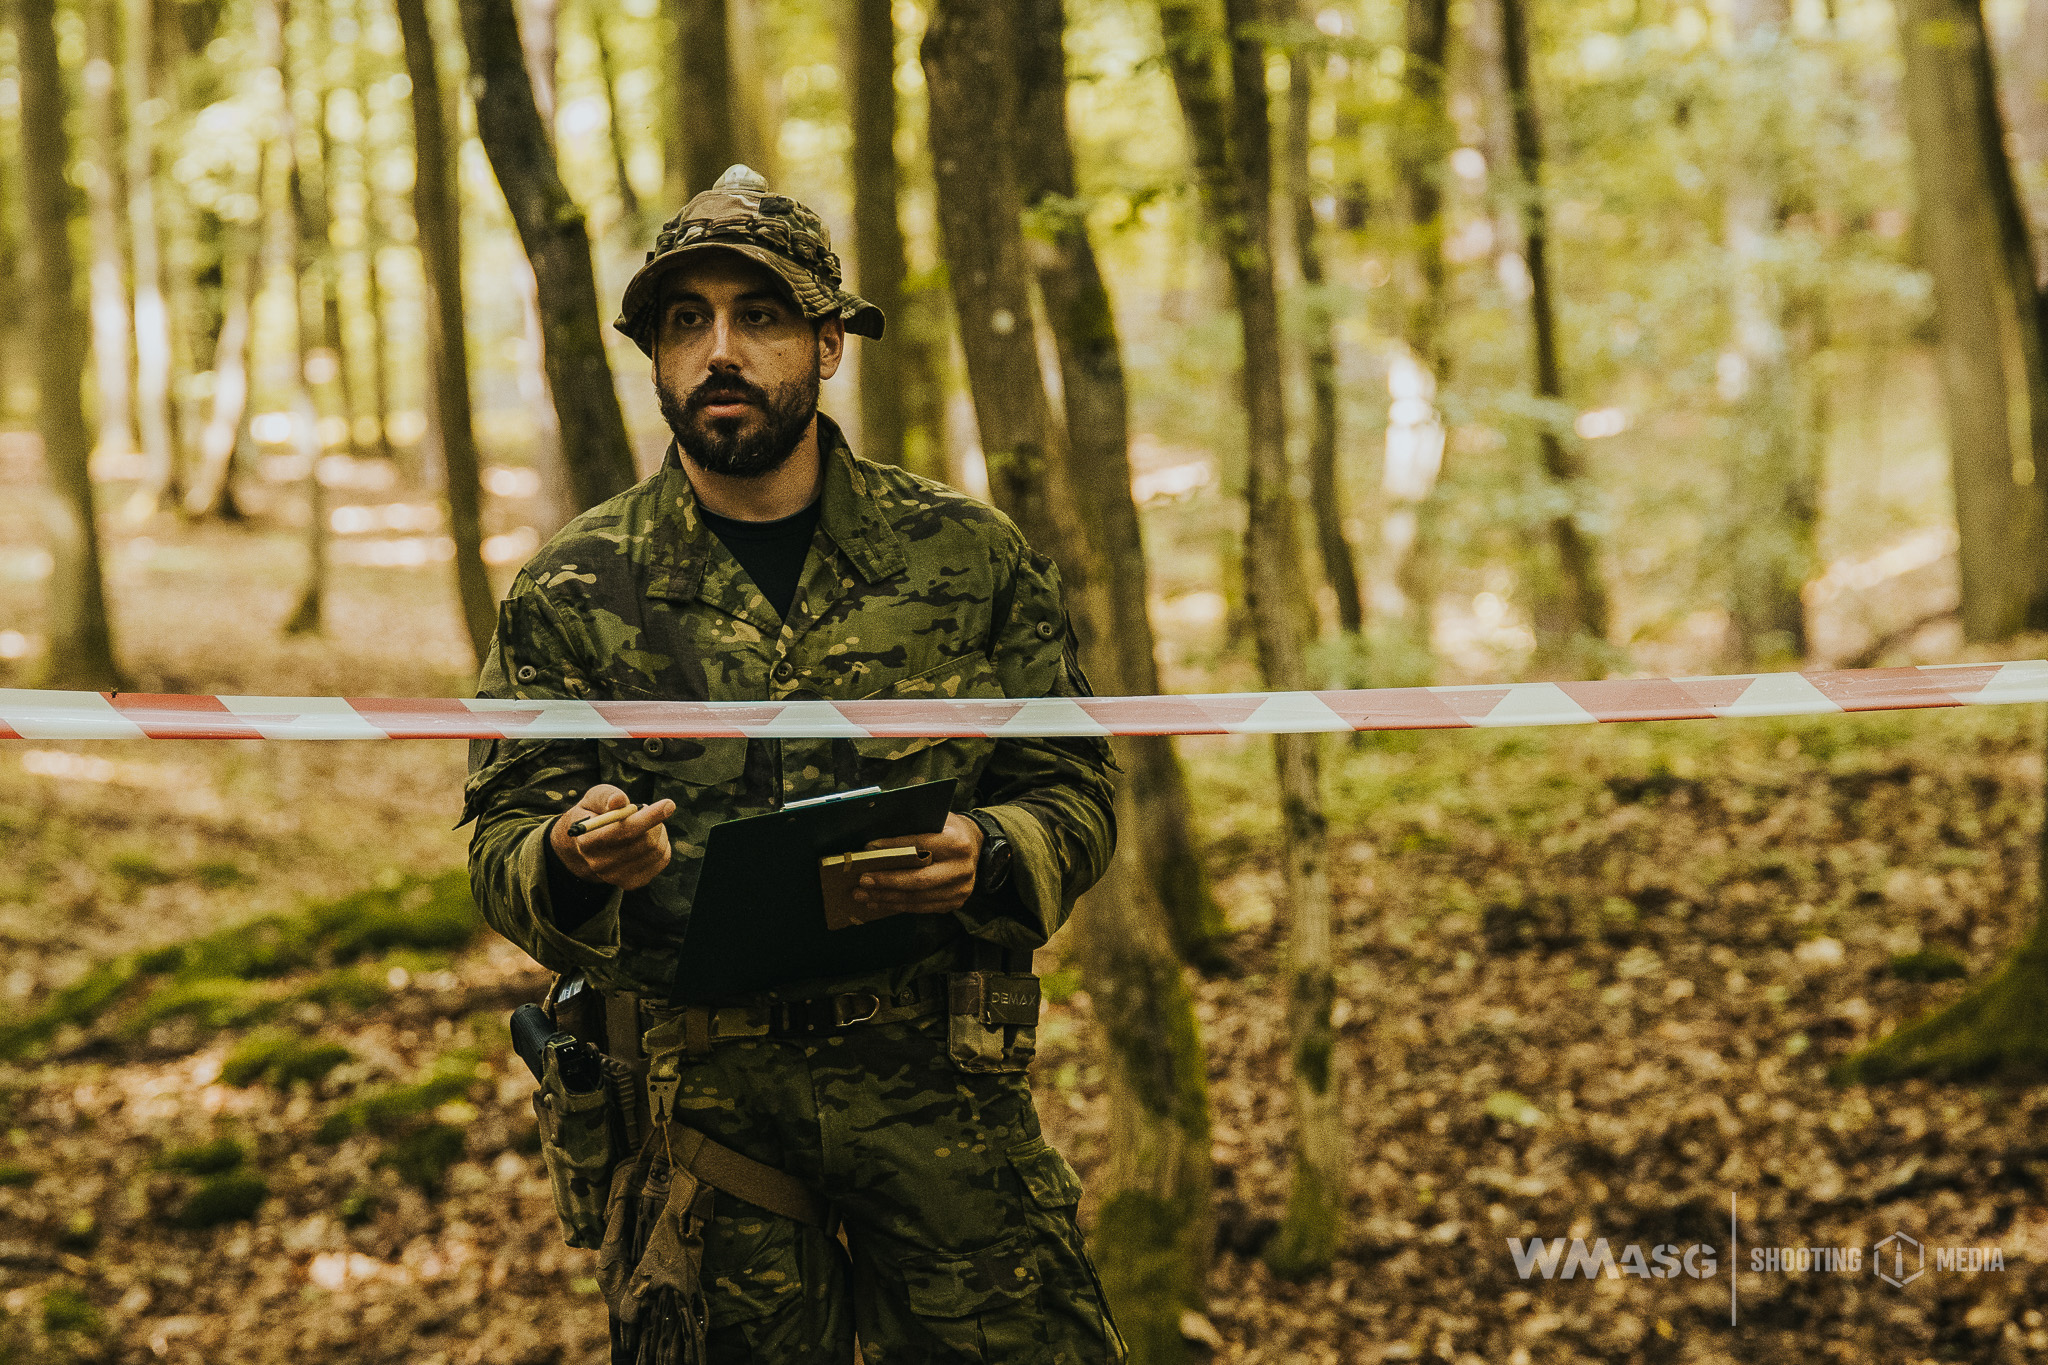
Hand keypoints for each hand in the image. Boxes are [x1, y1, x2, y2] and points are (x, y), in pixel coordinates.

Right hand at [551, 784, 675, 890]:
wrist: (588, 846)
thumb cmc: (594, 814)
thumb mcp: (594, 799)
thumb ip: (606, 797)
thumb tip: (619, 800)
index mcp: (587, 841)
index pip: (623, 831)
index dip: (648, 818)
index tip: (669, 804)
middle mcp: (599, 864)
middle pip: (644, 842)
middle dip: (654, 821)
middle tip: (650, 809)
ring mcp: (616, 877)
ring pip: (656, 850)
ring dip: (658, 830)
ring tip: (645, 823)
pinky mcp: (632, 883)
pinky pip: (662, 859)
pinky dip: (662, 843)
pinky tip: (649, 837)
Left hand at [853, 813, 983, 920]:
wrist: (976, 844)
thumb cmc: (949, 829)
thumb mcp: (936, 819)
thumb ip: (912, 828)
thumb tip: (876, 842)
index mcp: (956, 843)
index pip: (919, 846)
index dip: (892, 848)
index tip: (868, 850)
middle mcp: (961, 868)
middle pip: (918, 880)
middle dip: (887, 881)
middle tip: (863, 880)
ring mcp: (960, 889)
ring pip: (917, 898)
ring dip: (887, 898)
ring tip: (863, 895)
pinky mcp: (955, 902)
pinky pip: (922, 907)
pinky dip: (898, 906)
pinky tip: (880, 901)